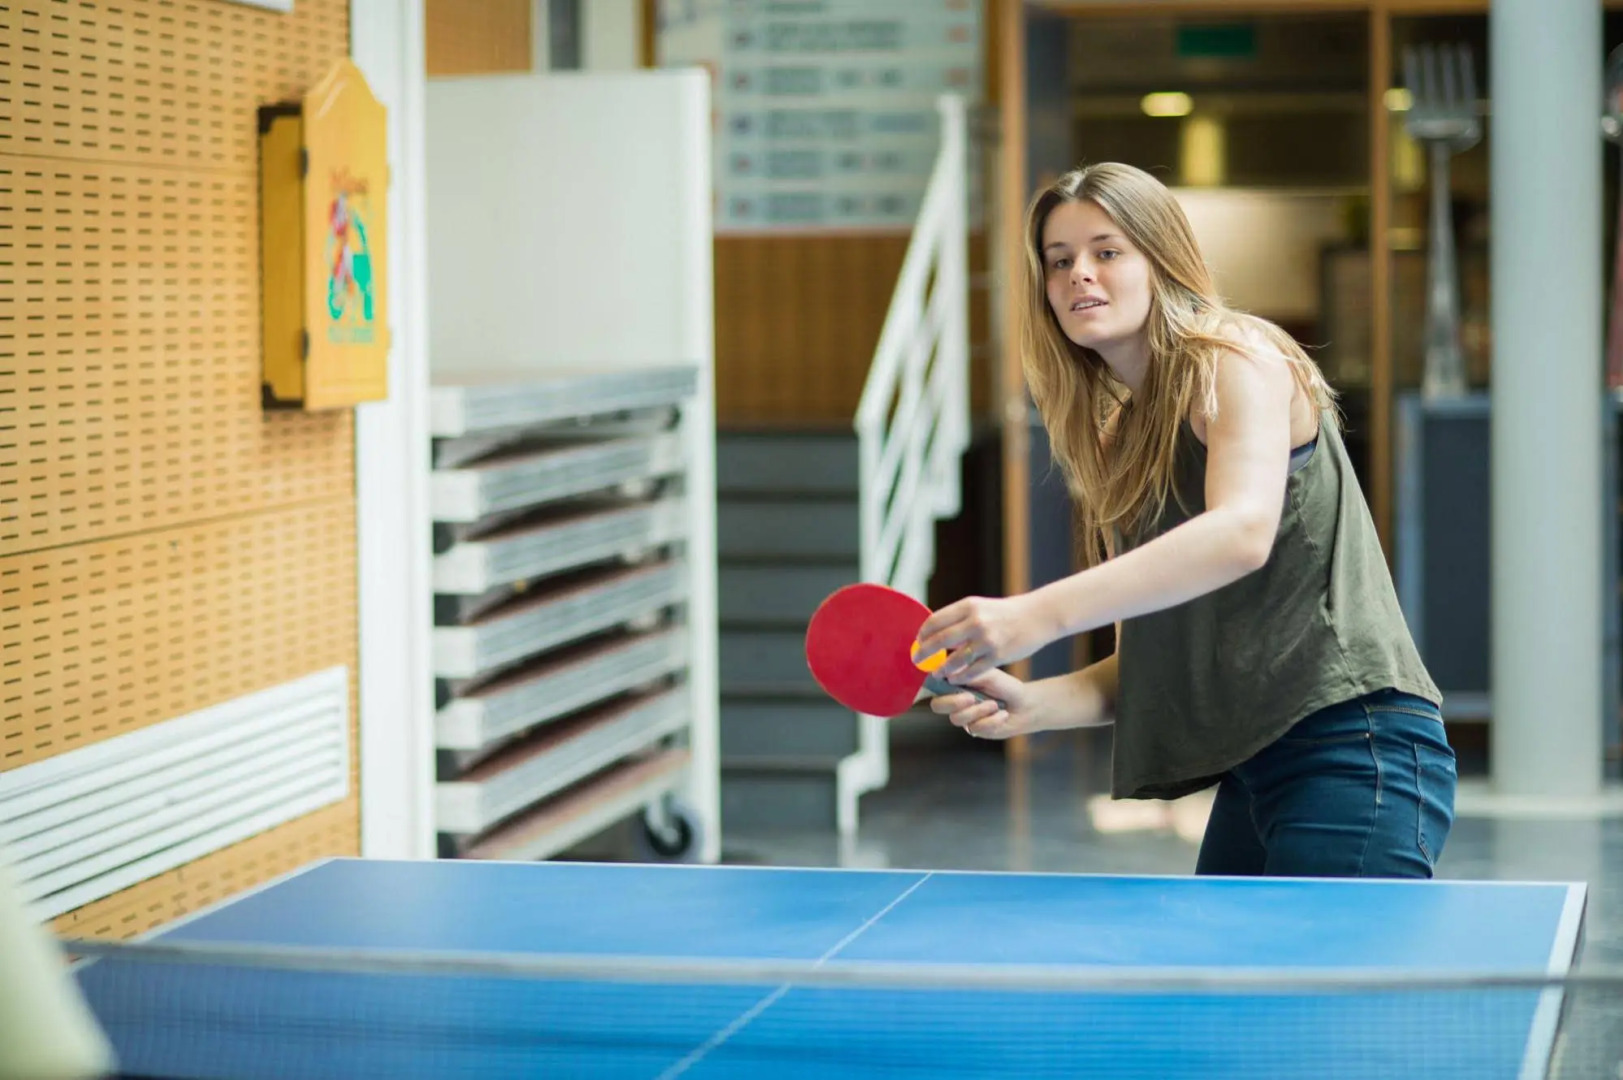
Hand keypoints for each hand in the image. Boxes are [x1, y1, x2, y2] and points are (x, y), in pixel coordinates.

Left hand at [913, 593, 1052, 684]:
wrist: (1036, 616)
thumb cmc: (1004, 613)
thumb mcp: (980, 607)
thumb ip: (959, 618)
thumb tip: (934, 631)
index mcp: (968, 606)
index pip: (935, 621)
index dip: (922, 634)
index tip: (918, 641)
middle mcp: (976, 622)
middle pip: (939, 640)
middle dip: (924, 653)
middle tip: (916, 660)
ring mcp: (987, 640)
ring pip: (955, 660)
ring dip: (942, 669)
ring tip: (936, 673)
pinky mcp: (998, 656)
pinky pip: (972, 671)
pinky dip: (960, 677)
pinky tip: (954, 679)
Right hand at [928, 669, 1041, 739]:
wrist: (1025, 705)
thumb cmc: (1006, 686)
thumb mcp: (989, 675)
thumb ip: (969, 673)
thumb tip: (950, 673)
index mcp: (955, 684)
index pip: (935, 685)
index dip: (934, 686)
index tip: (948, 682)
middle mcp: (956, 702)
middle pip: (937, 706)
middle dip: (952, 702)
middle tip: (971, 698)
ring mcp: (964, 717)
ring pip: (957, 718)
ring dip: (978, 711)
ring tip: (995, 705)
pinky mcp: (975, 730)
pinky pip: (975, 728)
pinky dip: (992, 721)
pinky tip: (1002, 715)